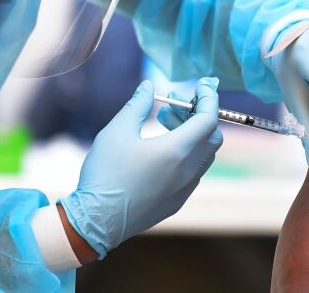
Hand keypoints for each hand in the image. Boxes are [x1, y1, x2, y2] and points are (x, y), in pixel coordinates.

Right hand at [60, 78, 222, 258]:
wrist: (97, 221)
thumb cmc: (105, 174)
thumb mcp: (116, 131)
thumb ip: (137, 105)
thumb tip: (148, 86)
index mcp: (177, 150)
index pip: (208, 119)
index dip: (208, 98)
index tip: (201, 86)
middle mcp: (188, 170)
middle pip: (212, 136)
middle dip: (199, 115)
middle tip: (174, 105)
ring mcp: (184, 189)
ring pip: (204, 154)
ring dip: (191, 134)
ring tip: (162, 123)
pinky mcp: (177, 201)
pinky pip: (193, 172)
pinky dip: (187, 154)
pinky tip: (161, 150)